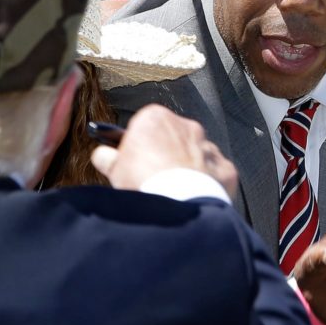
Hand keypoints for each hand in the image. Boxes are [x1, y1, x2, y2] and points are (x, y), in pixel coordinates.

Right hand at [91, 105, 236, 196]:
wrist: (176, 206)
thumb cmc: (145, 182)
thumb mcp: (114, 169)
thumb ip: (107, 157)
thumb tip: (102, 156)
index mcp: (156, 118)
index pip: (145, 126)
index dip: (138, 146)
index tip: (133, 161)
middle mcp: (186, 126)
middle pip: (173, 138)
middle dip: (165, 155)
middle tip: (153, 178)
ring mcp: (208, 146)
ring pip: (195, 155)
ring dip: (186, 169)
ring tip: (173, 192)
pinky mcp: (223, 168)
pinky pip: (214, 173)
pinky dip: (206, 184)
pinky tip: (193, 198)